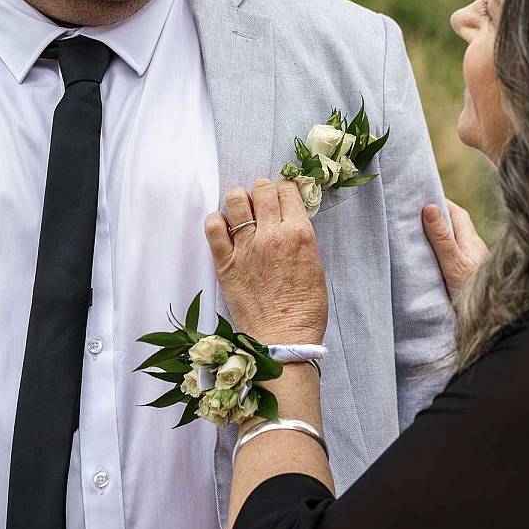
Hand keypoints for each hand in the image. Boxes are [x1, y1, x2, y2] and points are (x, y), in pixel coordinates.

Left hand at [204, 179, 327, 344]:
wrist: (283, 340)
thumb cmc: (305, 309)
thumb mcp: (315, 265)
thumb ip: (300, 238)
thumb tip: (288, 220)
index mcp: (299, 234)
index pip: (287, 190)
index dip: (284, 190)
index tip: (282, 198)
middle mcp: (272, 234)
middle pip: (262, 188)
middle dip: (263, 192)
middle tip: (263, 205)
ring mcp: (246, 247)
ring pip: (236, 199)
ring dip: (240, 200)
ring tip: (242, 213)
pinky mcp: (225, 262)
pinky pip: (213, 226)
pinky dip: (217, 221)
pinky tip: (223, 228)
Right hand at [422, 199, 488, 301]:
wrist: (496, 321)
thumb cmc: (474, 293)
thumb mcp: (454, 264)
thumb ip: (442, 239)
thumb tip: (429, 207)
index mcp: (471, 240)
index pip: (456, 212)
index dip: (440, 202)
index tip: (420, 196)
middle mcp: (475, 249)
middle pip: (455, 226)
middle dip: (437, 218)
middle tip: (414, 214)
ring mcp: (474, 264)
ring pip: (455, 243)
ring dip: (439, 238)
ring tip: (418, 236)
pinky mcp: (470, 278)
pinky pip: (455, 258)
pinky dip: (442, 254)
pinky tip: (433, 262)